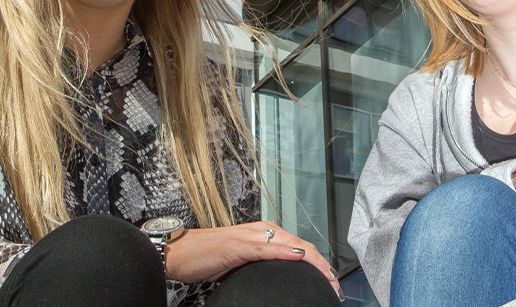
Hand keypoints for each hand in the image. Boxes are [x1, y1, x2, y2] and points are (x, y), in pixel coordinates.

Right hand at [163, 221, 339, 293]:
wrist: (180, 253)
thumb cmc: (207, 258)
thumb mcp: (241, 263)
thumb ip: (262, 265)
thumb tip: (280, 278)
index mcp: (263, 234)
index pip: (299, 248)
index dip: (318, 264)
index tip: (330, 282)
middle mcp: (260, 231)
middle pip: (300, 245)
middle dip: (321, 265)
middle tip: (335, 284)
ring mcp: (249, 236)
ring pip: (289, 244)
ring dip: (311, 260)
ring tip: (327, 275)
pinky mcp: (237, 245)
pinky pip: (265, 248)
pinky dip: (283, 252)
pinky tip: (296, 256)